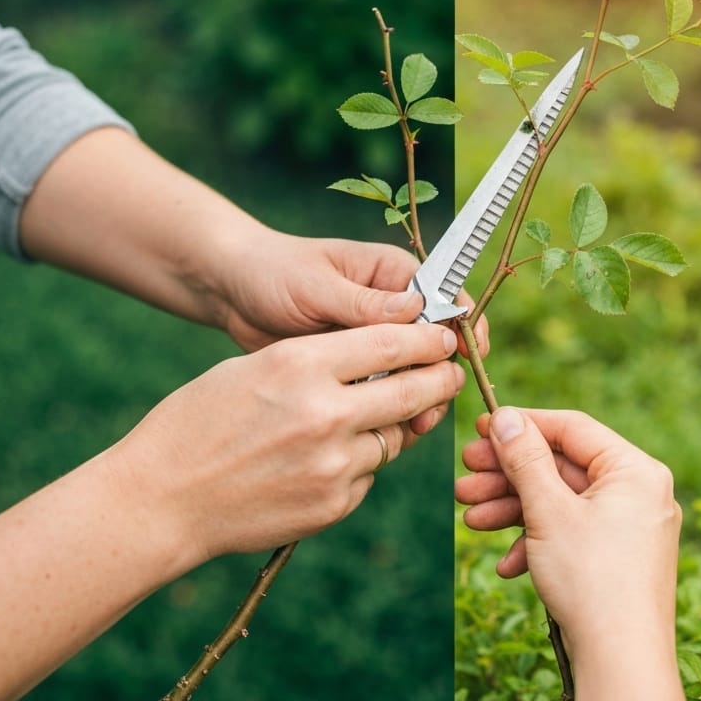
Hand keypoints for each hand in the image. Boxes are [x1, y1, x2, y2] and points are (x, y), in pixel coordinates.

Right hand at [114, 321, 464, 562]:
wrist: (160, 499)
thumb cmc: (198, 421)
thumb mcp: (255, 368)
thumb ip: (321, 362)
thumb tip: (382, 359)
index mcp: (300, 366)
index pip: (392, 344)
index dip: (429, 340)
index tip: (444, 338)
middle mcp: (325, 414)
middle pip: (413, 392)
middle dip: (440, 380)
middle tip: (449, 373)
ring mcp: (333, 465)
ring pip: (394, 437)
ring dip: (393, 425)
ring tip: (366, 418)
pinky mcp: (333, 505)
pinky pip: (369, 474)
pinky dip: (361, 462)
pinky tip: (324, 458)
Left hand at [210, 229, 486, 437]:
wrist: (232, 293)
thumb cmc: (274, 273)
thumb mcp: (316, 285)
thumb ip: (363, 302)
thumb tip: (415, 311)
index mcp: (394, 274)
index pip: (446, 297)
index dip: (463, 327)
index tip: (468, 355)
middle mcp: (393, 307)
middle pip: (438, 344)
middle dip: (441, 375)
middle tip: (434, 406)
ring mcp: (376, 341)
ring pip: (414, 374)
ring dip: (417, 399)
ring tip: (413, 425)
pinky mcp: (356, 368)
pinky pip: (384, 391)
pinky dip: (389, 409)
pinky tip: (386, 428)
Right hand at [456, 408, 681, 649]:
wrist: (621, 665)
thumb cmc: (592, 581)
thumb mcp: (548, 510)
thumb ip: (524, 458)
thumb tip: (504, 416)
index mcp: (636, 471)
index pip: (572, 428)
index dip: (521, 425)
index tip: (479, 428)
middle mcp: (640, 494)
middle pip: (562, 468)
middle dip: (508, 477)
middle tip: (464, 479)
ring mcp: (631, 530)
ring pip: (562, 504)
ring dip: (514, 510)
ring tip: (470, 519)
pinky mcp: (619, 561)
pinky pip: (573, 536)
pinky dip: (537, 543)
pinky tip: (507, 567)